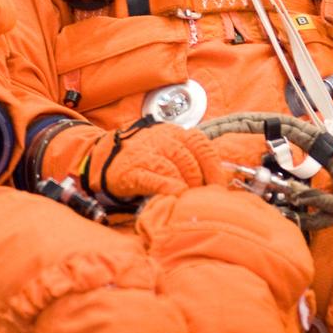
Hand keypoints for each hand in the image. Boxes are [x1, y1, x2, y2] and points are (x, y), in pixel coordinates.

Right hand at [76, 121, 227, 202]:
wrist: (105, 157)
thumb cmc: (147, 156)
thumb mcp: (172, 150)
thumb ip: (196, 159)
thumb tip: (227, 177)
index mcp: (176, 133)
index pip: (202, 145)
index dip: (214, 168)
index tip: (219, 186)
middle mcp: (162, 140)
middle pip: (189, 160)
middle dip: (199, 182)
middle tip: (203, 198)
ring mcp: (146, 154)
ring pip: (172, 168)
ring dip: (186, 186)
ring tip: (190, 200)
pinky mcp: (132, 171)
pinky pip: (153, 178)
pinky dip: (167, 187)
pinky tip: (175, 195)